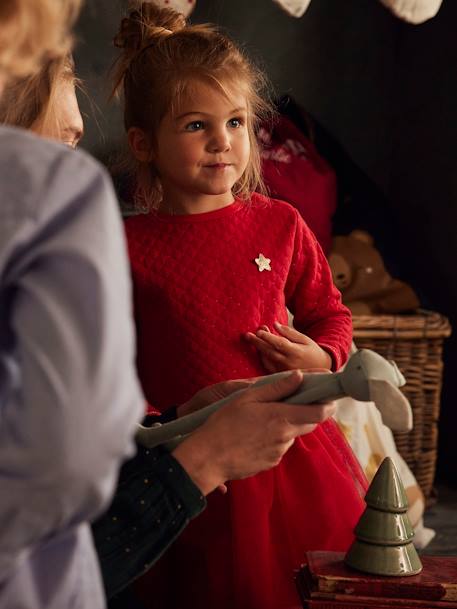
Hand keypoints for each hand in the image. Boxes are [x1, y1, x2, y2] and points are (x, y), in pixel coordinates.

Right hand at [172, 370, 336, 494]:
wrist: (208, 458)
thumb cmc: (224, 424)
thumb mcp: (248, 398)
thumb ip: (276, 388)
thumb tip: (299, 376)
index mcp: (281, 418)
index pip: (319, 413)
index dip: (327, 404)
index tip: (327, 396)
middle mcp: (285, 437)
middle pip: (309, 423)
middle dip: (307, 412)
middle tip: (293, 401)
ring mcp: (278, 453)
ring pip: (292, 434)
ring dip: (286, 425)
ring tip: (261, 419)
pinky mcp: (270, 463)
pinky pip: (279, 447)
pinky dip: (273, 438)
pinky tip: (254, 434)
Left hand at [245, 321, 331, 372]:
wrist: (321, 369)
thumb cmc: (312, 351)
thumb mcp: (305, 339)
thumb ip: (289, 332)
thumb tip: (274, 324)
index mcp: (296, 352)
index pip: (279, 344)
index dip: (268, 337)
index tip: (259, 330)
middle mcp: (289, 363)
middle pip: (270, 351)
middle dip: (257, 342)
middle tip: (247, 334)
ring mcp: (284, 371)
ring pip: (267, 359)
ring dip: (258, 348)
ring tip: (250, 338)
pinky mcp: (281, 376)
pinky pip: (268, 366)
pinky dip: (262, 357)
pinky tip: (258, 349)